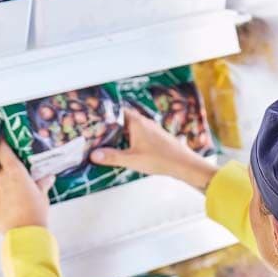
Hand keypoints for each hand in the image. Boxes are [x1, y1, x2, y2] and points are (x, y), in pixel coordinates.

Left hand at [0, 138, 52, 234]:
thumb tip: (48, 177)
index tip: (1, 136)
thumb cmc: (35, 212)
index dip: (1, 142)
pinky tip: (9, 200)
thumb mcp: (42, 196)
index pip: (2, 149)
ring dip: (2, 180)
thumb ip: (42, 183)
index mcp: (14, 171)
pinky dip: (0, 194)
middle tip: (11, 166)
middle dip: (3, 164)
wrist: (24, 233)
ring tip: (12, 186)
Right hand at [90, 106, 216, 190]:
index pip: (116, 111)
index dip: (105, 115)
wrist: (184, 164)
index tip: (95, 119)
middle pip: (123, 119)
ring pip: (131, 127)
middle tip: (99, 131)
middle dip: (111, 125)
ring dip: (121, 132)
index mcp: (136, 122)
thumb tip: (94, 155)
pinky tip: (128, 148)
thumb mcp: (132, 159)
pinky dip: (131, 138)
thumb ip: (112, 157)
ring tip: (109, 140)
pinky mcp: (156, 137)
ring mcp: (151, 129)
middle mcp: (144, 122)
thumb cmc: (161, 159)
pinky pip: (139, 134)